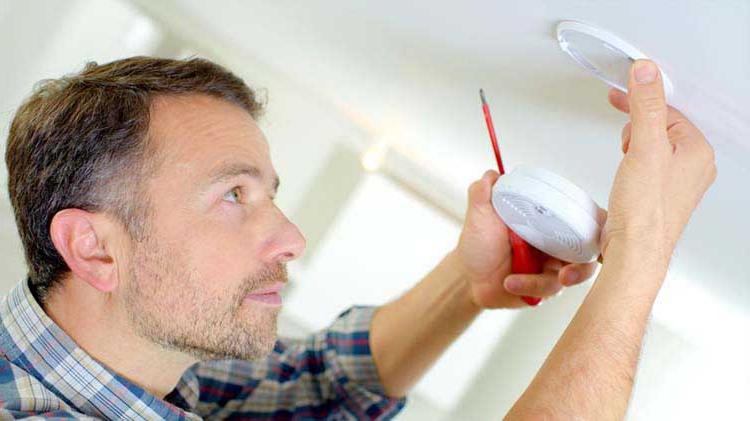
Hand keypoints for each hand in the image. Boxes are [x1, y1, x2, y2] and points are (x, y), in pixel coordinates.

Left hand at [454, 170, 596, 308]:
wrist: (468, 276)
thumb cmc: (478, 244)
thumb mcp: (478, 216)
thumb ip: (482, 193)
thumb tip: (491, 175)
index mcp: (549, 220)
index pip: (584, 217)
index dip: (599, 224)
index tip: (596, 231)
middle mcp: (558, 242)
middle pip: (589, 252)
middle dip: (582, 266)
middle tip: (565, 274)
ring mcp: (554, 266)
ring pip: (570, 275)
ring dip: (543, 281)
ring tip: (512, 280)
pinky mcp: (547, 287)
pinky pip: (550, 290)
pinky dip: (530, 286)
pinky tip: (509, 282)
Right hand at [602, 60, 716, 263]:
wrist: (634, 250)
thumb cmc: (646, 210)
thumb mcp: (643, 147)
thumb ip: (646, 106)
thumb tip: (647, 73)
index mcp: (698, 151)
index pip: (668, 110)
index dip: (642, 101)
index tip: (621, 93)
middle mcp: (693, 166)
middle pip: (660, 126)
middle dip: (636, 129)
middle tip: (627, 144)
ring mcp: (677, 182)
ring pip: (652, 146)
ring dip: (633, 148)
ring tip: (626, 164)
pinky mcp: (660, 194)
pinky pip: (648, 165)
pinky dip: (632, 164)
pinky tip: (626, 177)